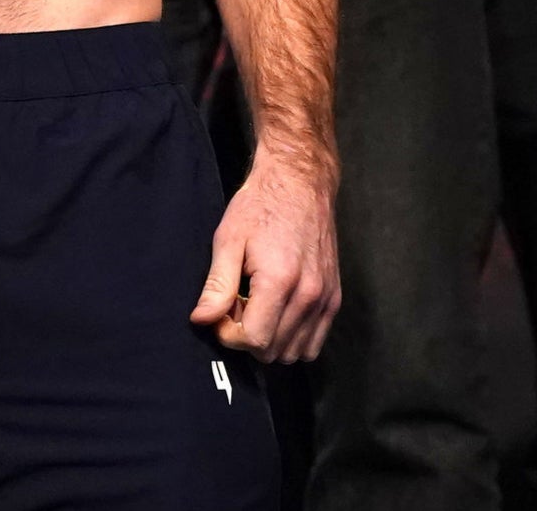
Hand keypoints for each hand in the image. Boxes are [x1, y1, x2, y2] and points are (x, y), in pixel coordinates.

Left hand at [190, 147, 338, 363]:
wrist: (299, 184)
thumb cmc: (260, 207)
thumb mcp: (228, 240)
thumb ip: (217, 286)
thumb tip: (202, 320)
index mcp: (280, 281)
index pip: (255, 339)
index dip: (229, 335)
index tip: (218, 316)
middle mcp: (309, 296)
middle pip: (274, 350)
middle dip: (247, 337)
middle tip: (234, 307)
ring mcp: (326, 300)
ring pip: (295, 352)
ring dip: (270, 339)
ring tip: (255, 307)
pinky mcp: (335, 299)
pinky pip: (314, 342)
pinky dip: (292, 338)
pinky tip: (275, 311)